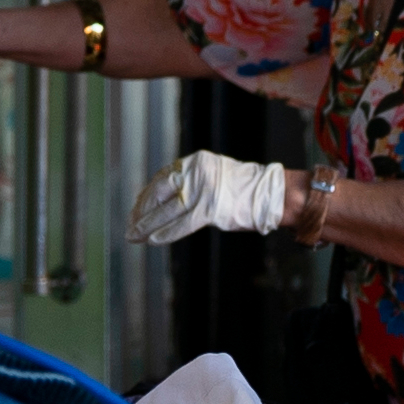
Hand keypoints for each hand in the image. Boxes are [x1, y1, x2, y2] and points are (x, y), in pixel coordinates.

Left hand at [125, 153, 299, 243]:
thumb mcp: (213, 176)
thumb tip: (164, 201)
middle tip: (130, 225)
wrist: (272, 194)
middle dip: (142, 212)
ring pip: (166, 211)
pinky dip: (165, 233)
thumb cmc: (245, 189)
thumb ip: (191, 183)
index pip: (162, 180)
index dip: (146, 197)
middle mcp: (195, 173)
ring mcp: (202, 191)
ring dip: (147, 225)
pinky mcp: (209, 209)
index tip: (136, 209)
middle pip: (159, 194)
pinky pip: (181, 224)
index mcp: (194, 162)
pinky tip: (152, 240)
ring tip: (134, 235)